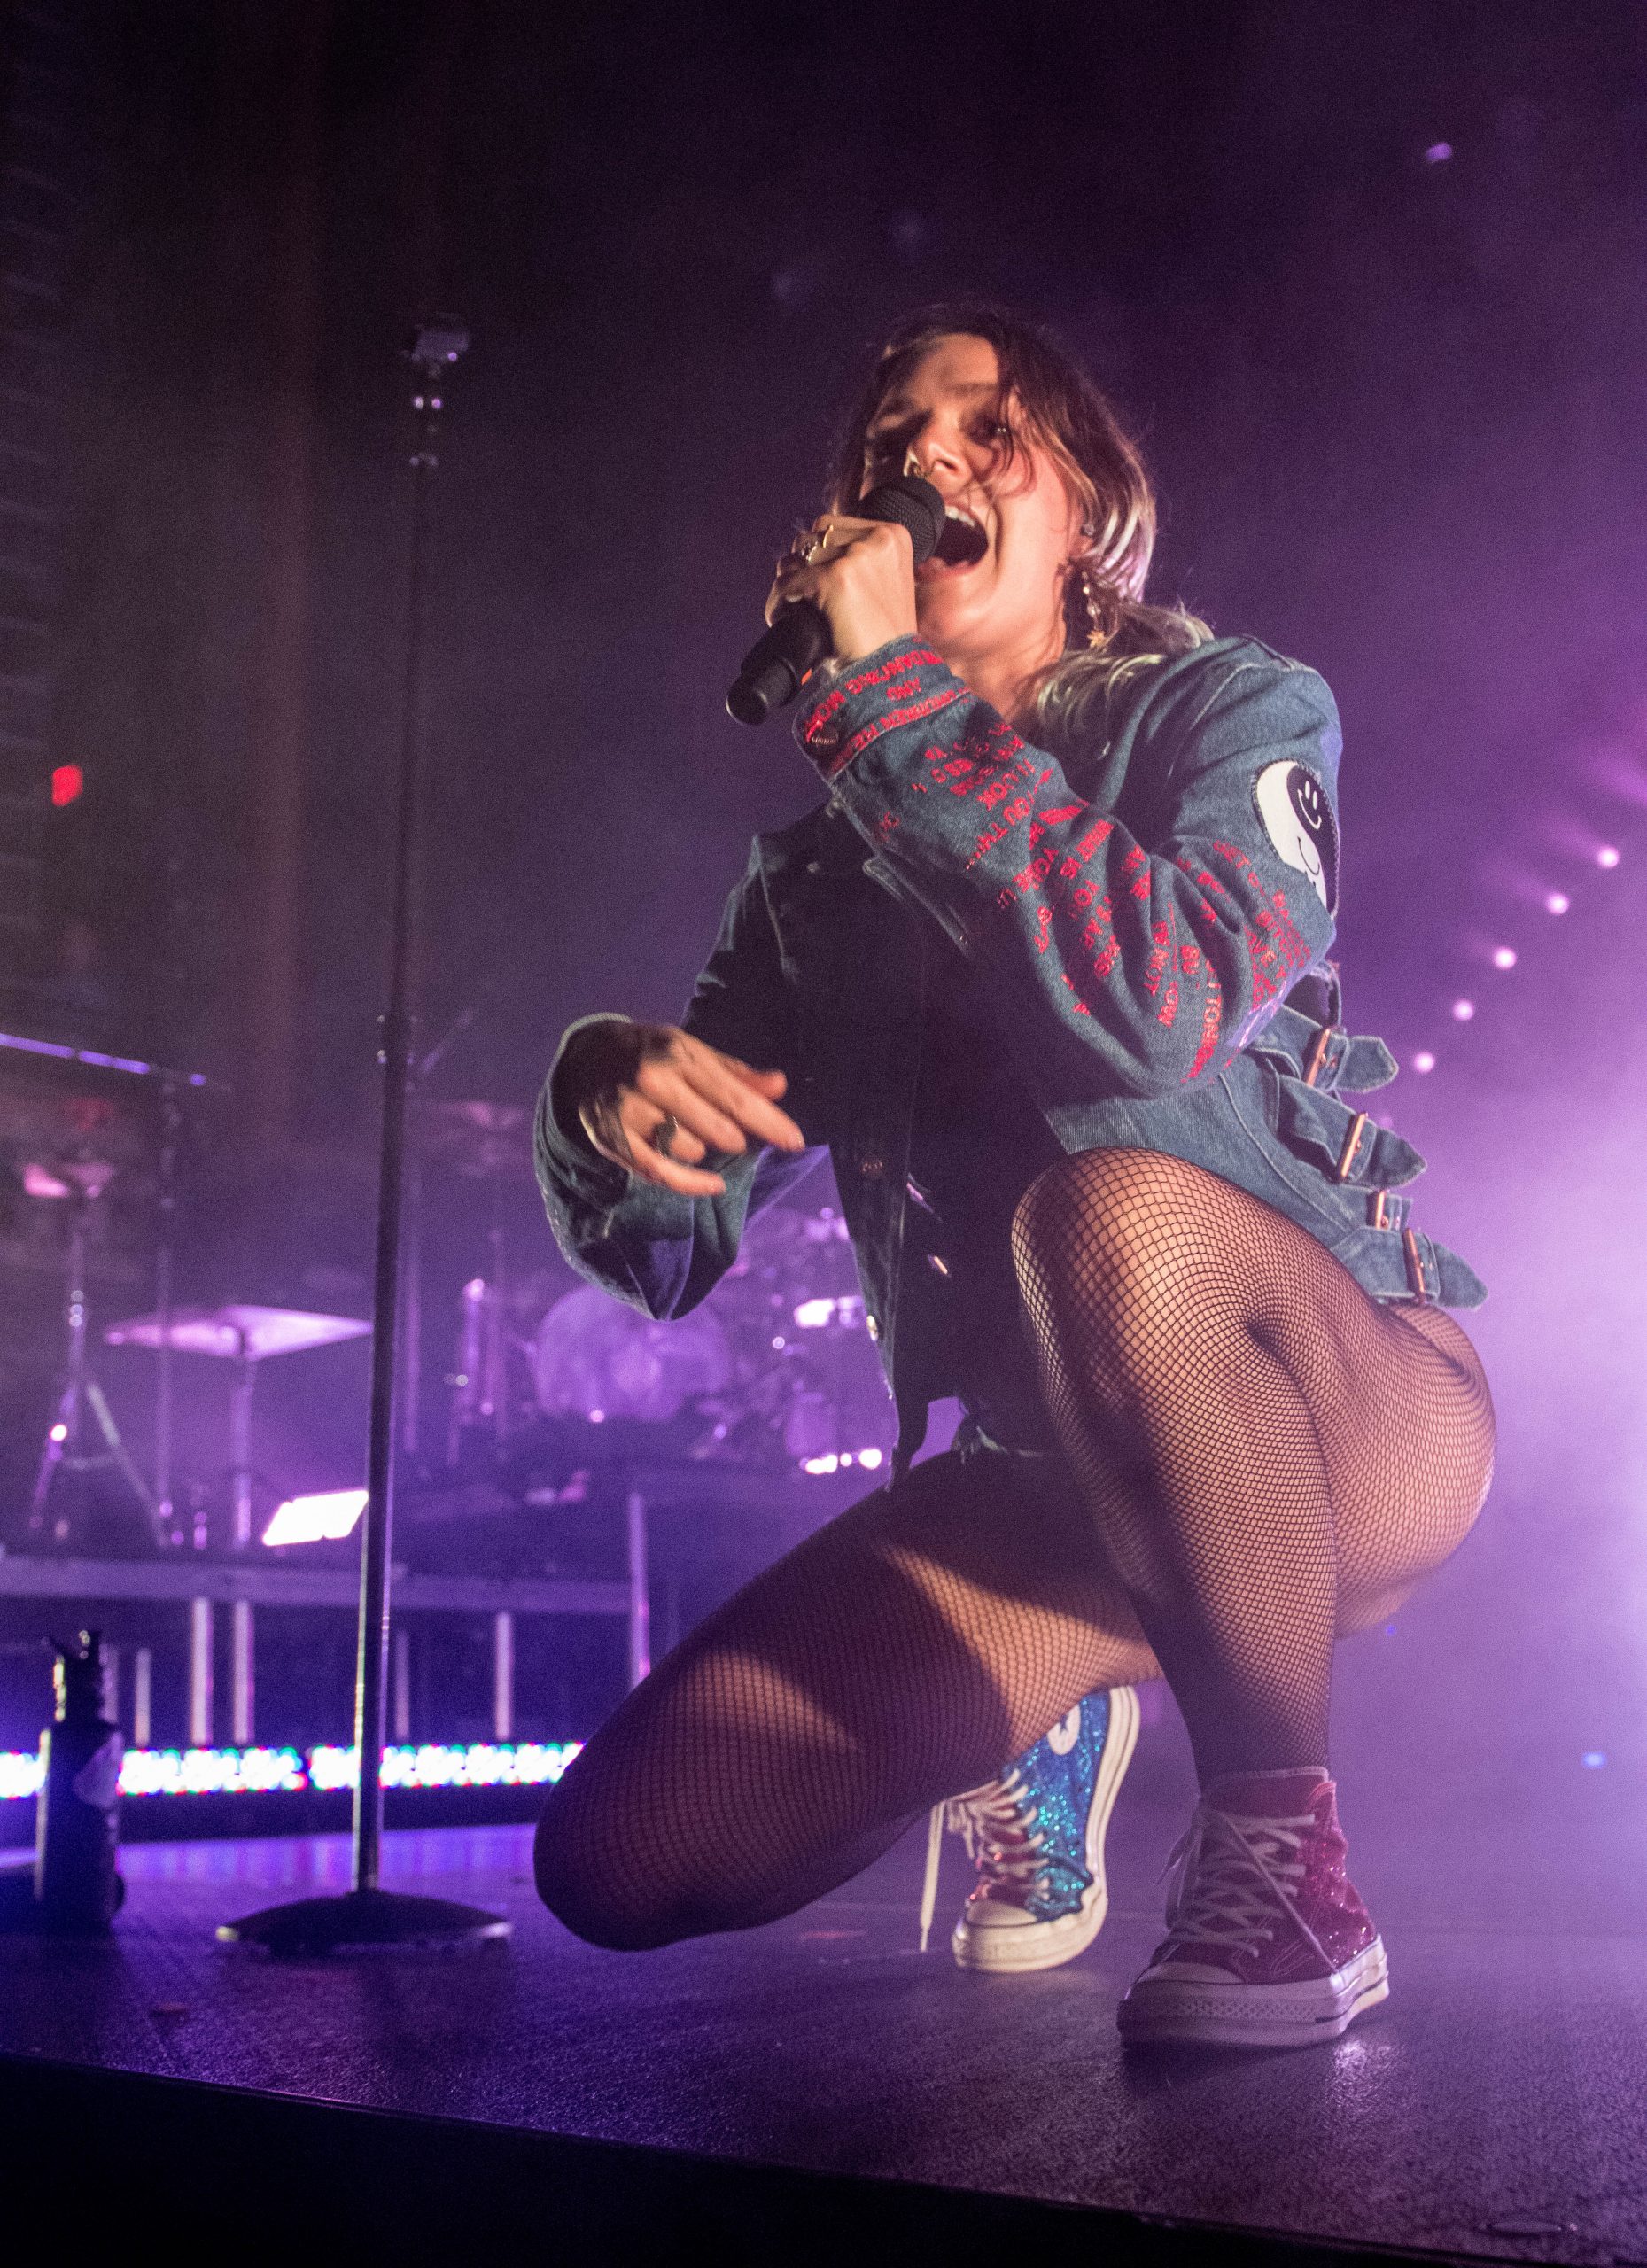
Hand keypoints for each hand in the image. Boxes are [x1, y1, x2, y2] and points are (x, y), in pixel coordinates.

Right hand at [562, 1020, 804, 1197]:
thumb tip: (780, 1086)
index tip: (795, 1141)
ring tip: (687, 1129)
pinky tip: (714, 1185)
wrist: (586, 1057)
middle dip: (736, 1137)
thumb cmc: (652, 1053)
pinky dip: (691, 1183)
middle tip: (733, 1134)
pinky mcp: (614, 1139)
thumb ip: (736, 1073)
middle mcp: (653, 1081)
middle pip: (717, 1129)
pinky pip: (661, 1172)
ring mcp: (630, 1111)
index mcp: (679, 1055)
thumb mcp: (693, 1052)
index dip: (769, 1122)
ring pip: (690, 1150)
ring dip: (702, 1148)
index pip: (734, 1097)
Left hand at [764, 512, 918, 665]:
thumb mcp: (886, 587)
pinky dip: (778, 602)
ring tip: (791, 606)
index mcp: (893, 536)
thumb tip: (814, 555)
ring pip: (797, 557)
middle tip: (800, 593)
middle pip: (815, 535)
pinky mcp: (835, 577)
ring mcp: (857, 556)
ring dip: (789, 581)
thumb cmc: (887, 640)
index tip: (814, 576)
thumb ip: (864, 564)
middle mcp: (878, 539)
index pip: (836, 527)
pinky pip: (788, 583)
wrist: (893, 672)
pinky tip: (781, 617)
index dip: (818, 553)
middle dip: (802, 563)